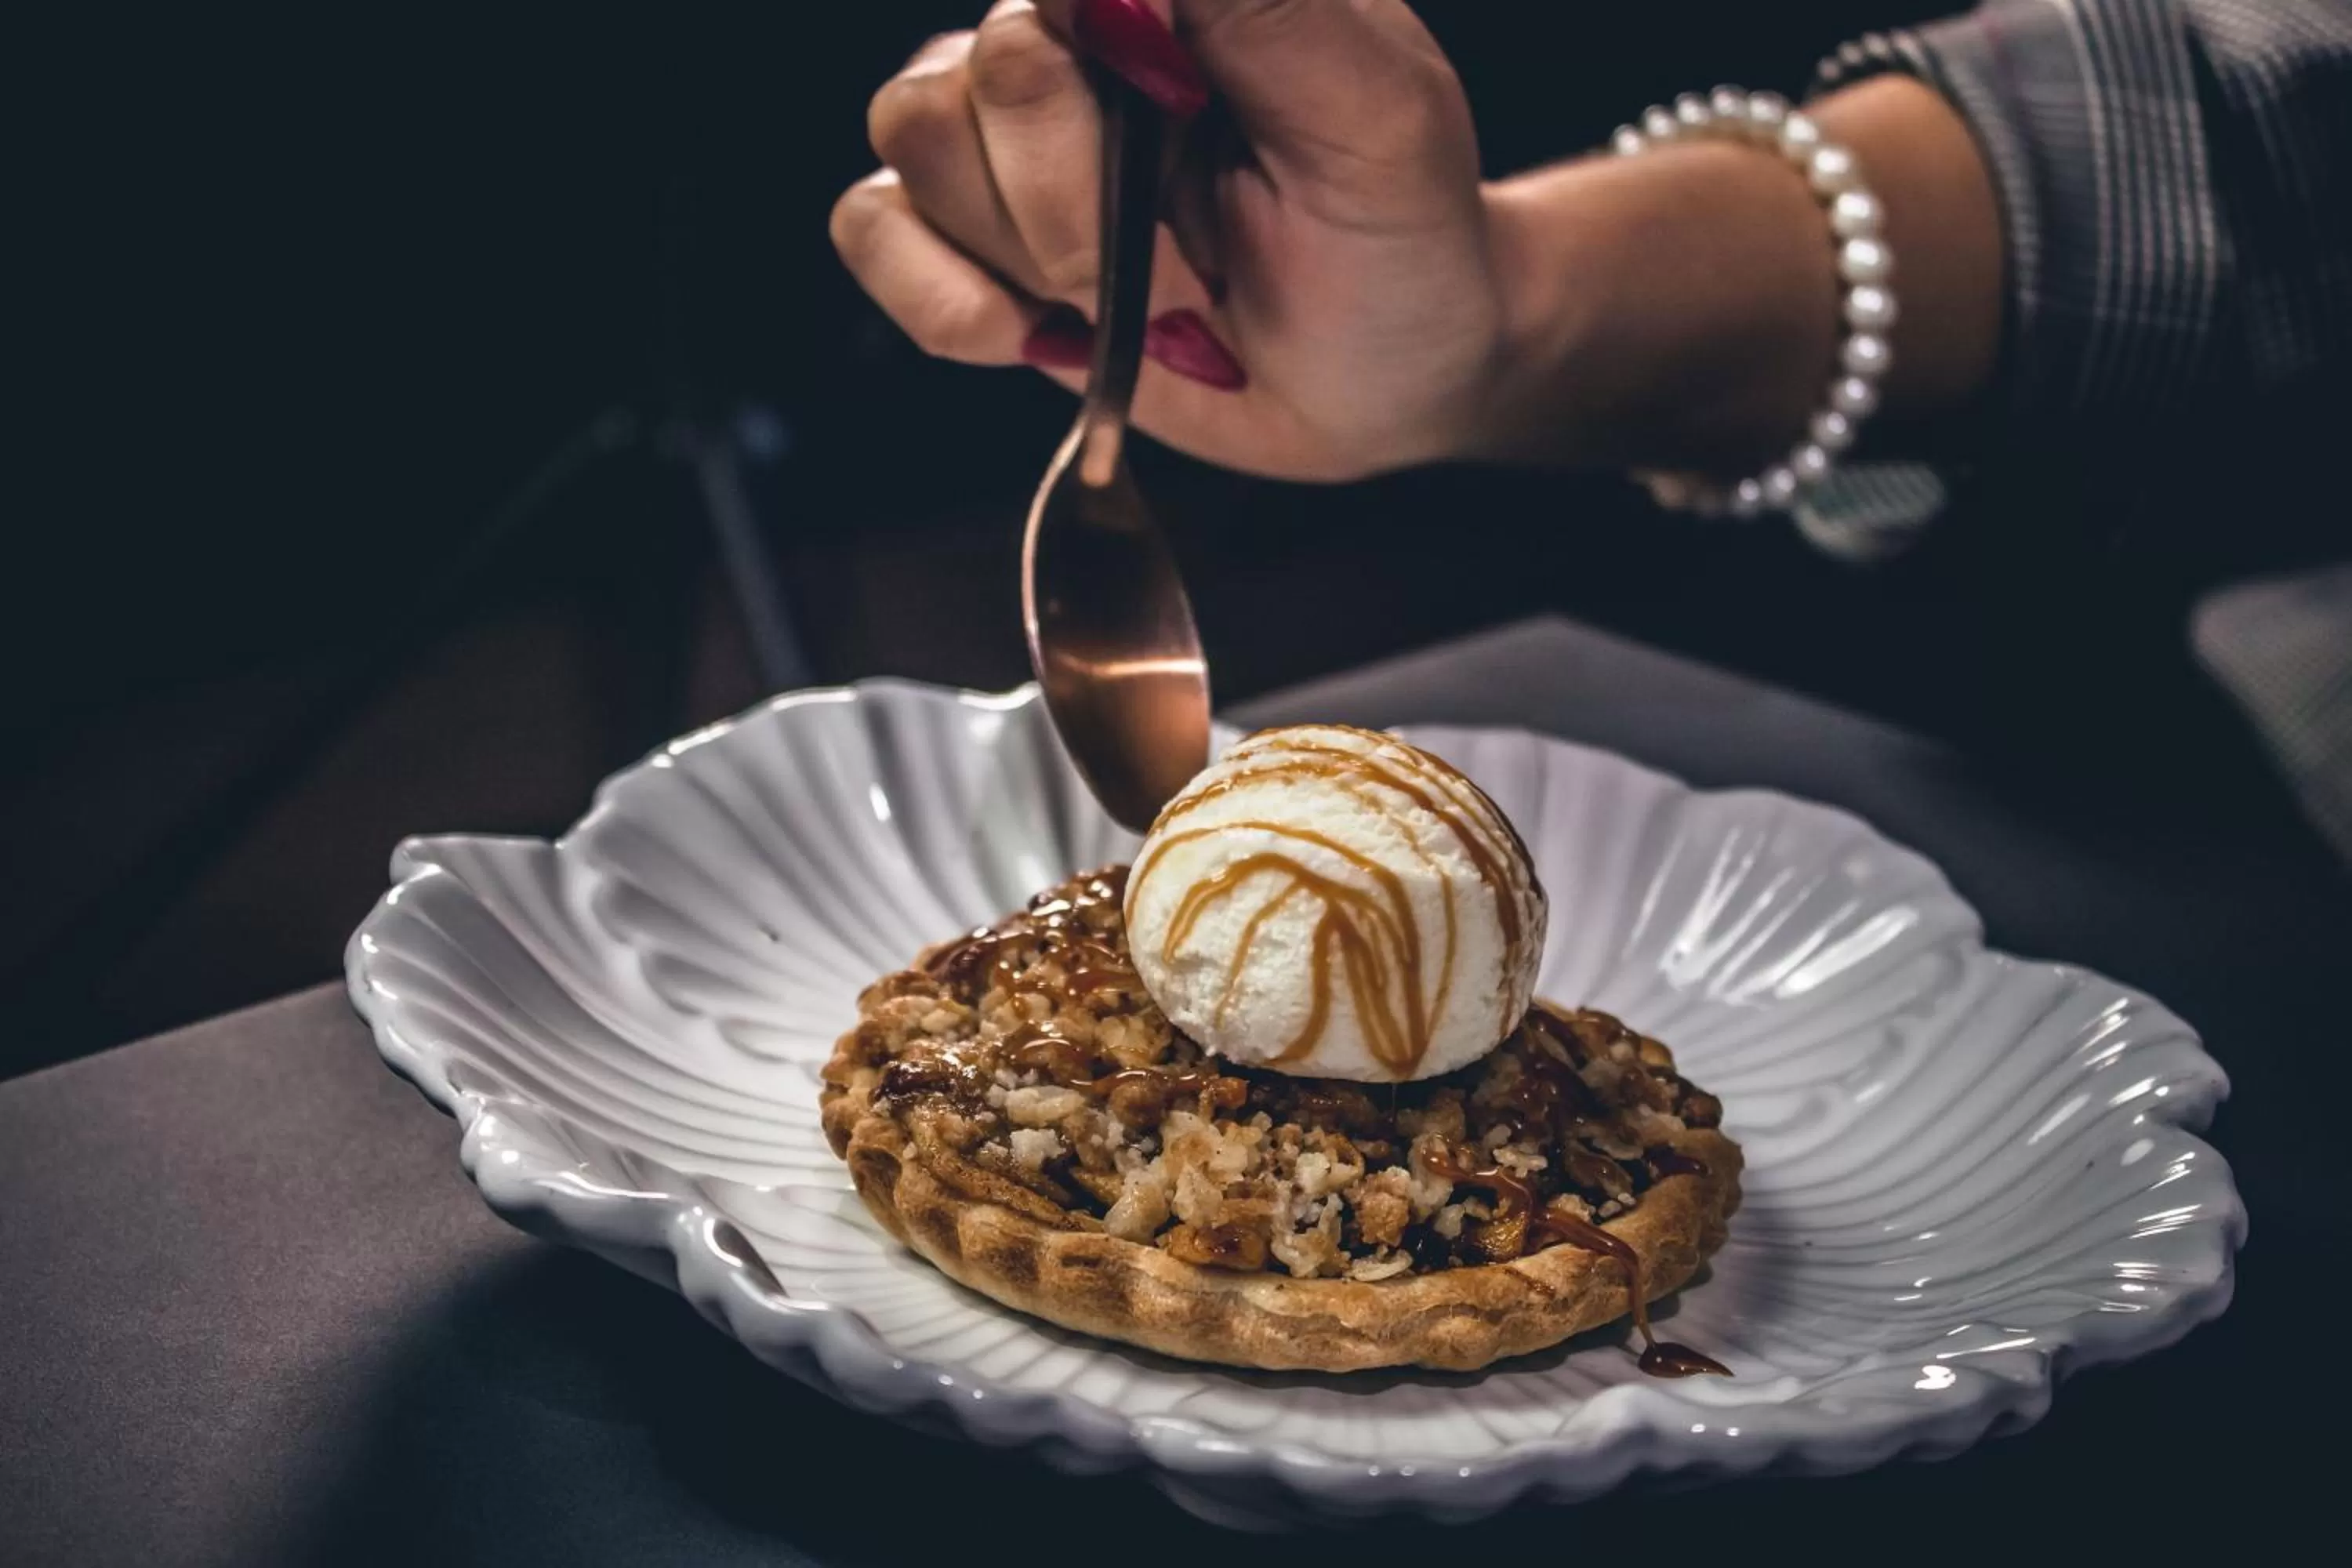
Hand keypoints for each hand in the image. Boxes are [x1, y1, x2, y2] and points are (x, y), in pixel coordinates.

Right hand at [830, 0, 1508, 481]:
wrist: (1386, 379)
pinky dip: (947, 300)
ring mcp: (1005, 137)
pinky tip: (1040, 333)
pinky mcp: (966, 237)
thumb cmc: (1400, 238)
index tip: (1178, 127)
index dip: (1091, 63)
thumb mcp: (1380, 118)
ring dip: (1036, 260)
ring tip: (1145, 303)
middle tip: (1194, 267)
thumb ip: (1262, 9)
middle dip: (1081, 209)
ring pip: (915, 147)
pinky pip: (872, 229)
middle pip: (979, 78)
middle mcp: (1073, 41)